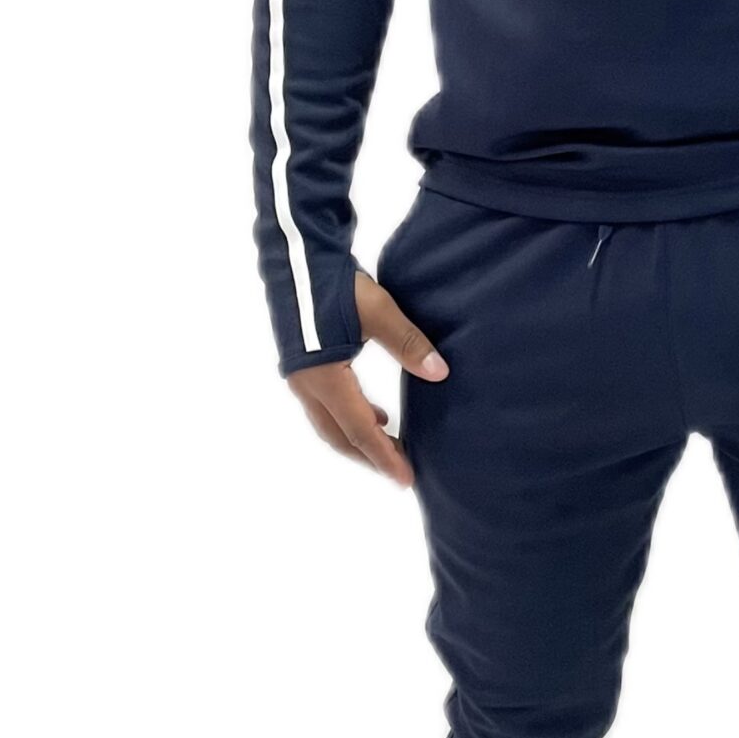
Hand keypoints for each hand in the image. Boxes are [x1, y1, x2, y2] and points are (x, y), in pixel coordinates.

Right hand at [284, 266, 449, 488]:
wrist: (297, 258)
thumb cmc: (336, 284)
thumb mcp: (378, 311)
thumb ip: (409, 343)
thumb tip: (441, 374)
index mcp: (326, 378)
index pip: (359, 431)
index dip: (384, 456)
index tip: (406, 478)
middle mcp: (308, 385)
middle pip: (340, 436)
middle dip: (370, 457)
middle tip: (400, 470)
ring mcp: (301, 377)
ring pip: (330, 424)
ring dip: (358, 439)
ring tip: (390, 444)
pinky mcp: (303, 364)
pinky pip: (326, 407)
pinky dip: (350, 418)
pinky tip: (373, 414)